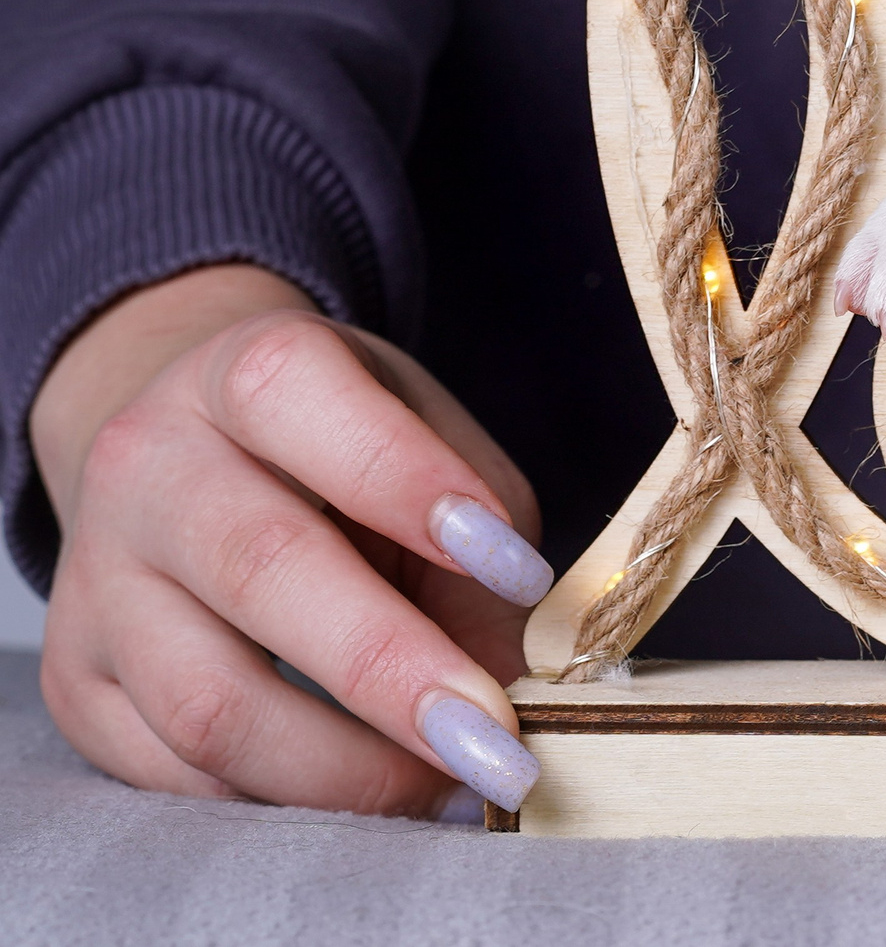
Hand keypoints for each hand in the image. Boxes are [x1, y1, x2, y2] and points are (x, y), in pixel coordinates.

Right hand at [31, 265, 549, 816]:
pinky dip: (284, 799)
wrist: (192, 455)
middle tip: (497, 742)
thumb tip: (510, 677)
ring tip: (447, 786)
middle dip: (391, 672)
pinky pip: (173, 772)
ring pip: (206, 700)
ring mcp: (98, 578)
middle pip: (259, 568)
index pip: (301, 400)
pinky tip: (368, 792)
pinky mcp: (75, 682)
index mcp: (245, 374)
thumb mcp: (430, 438)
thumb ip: (482, 532)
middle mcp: (148, 466)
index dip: (413, 484)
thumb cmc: (344, 449)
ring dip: (345, 769)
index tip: (521, 572)